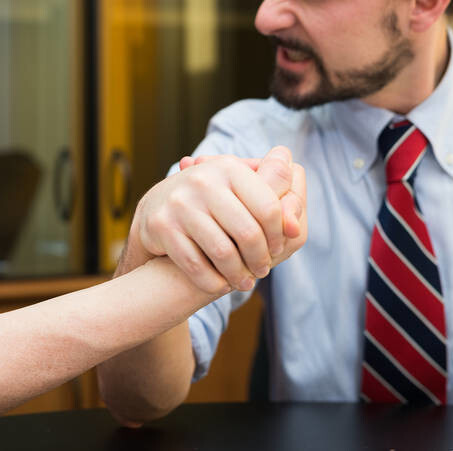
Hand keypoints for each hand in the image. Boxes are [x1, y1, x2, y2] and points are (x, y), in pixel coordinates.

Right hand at [123, 146, 305, 293]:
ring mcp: (180, 202)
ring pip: (223, 252)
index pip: (269, 207)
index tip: (278, 247)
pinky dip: (213, 281)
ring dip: (238, 275)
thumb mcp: (240, 187)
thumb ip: (275, 198)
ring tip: (244, 282)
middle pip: (248, 233)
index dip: (279, 234)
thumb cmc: (211, 200)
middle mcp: (203, 180)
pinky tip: (220, 285)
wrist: (156, 206)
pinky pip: (196, 265)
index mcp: (229, 167)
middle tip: (263, 270)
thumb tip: (295, 227)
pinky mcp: (162, 226)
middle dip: (260, 258)